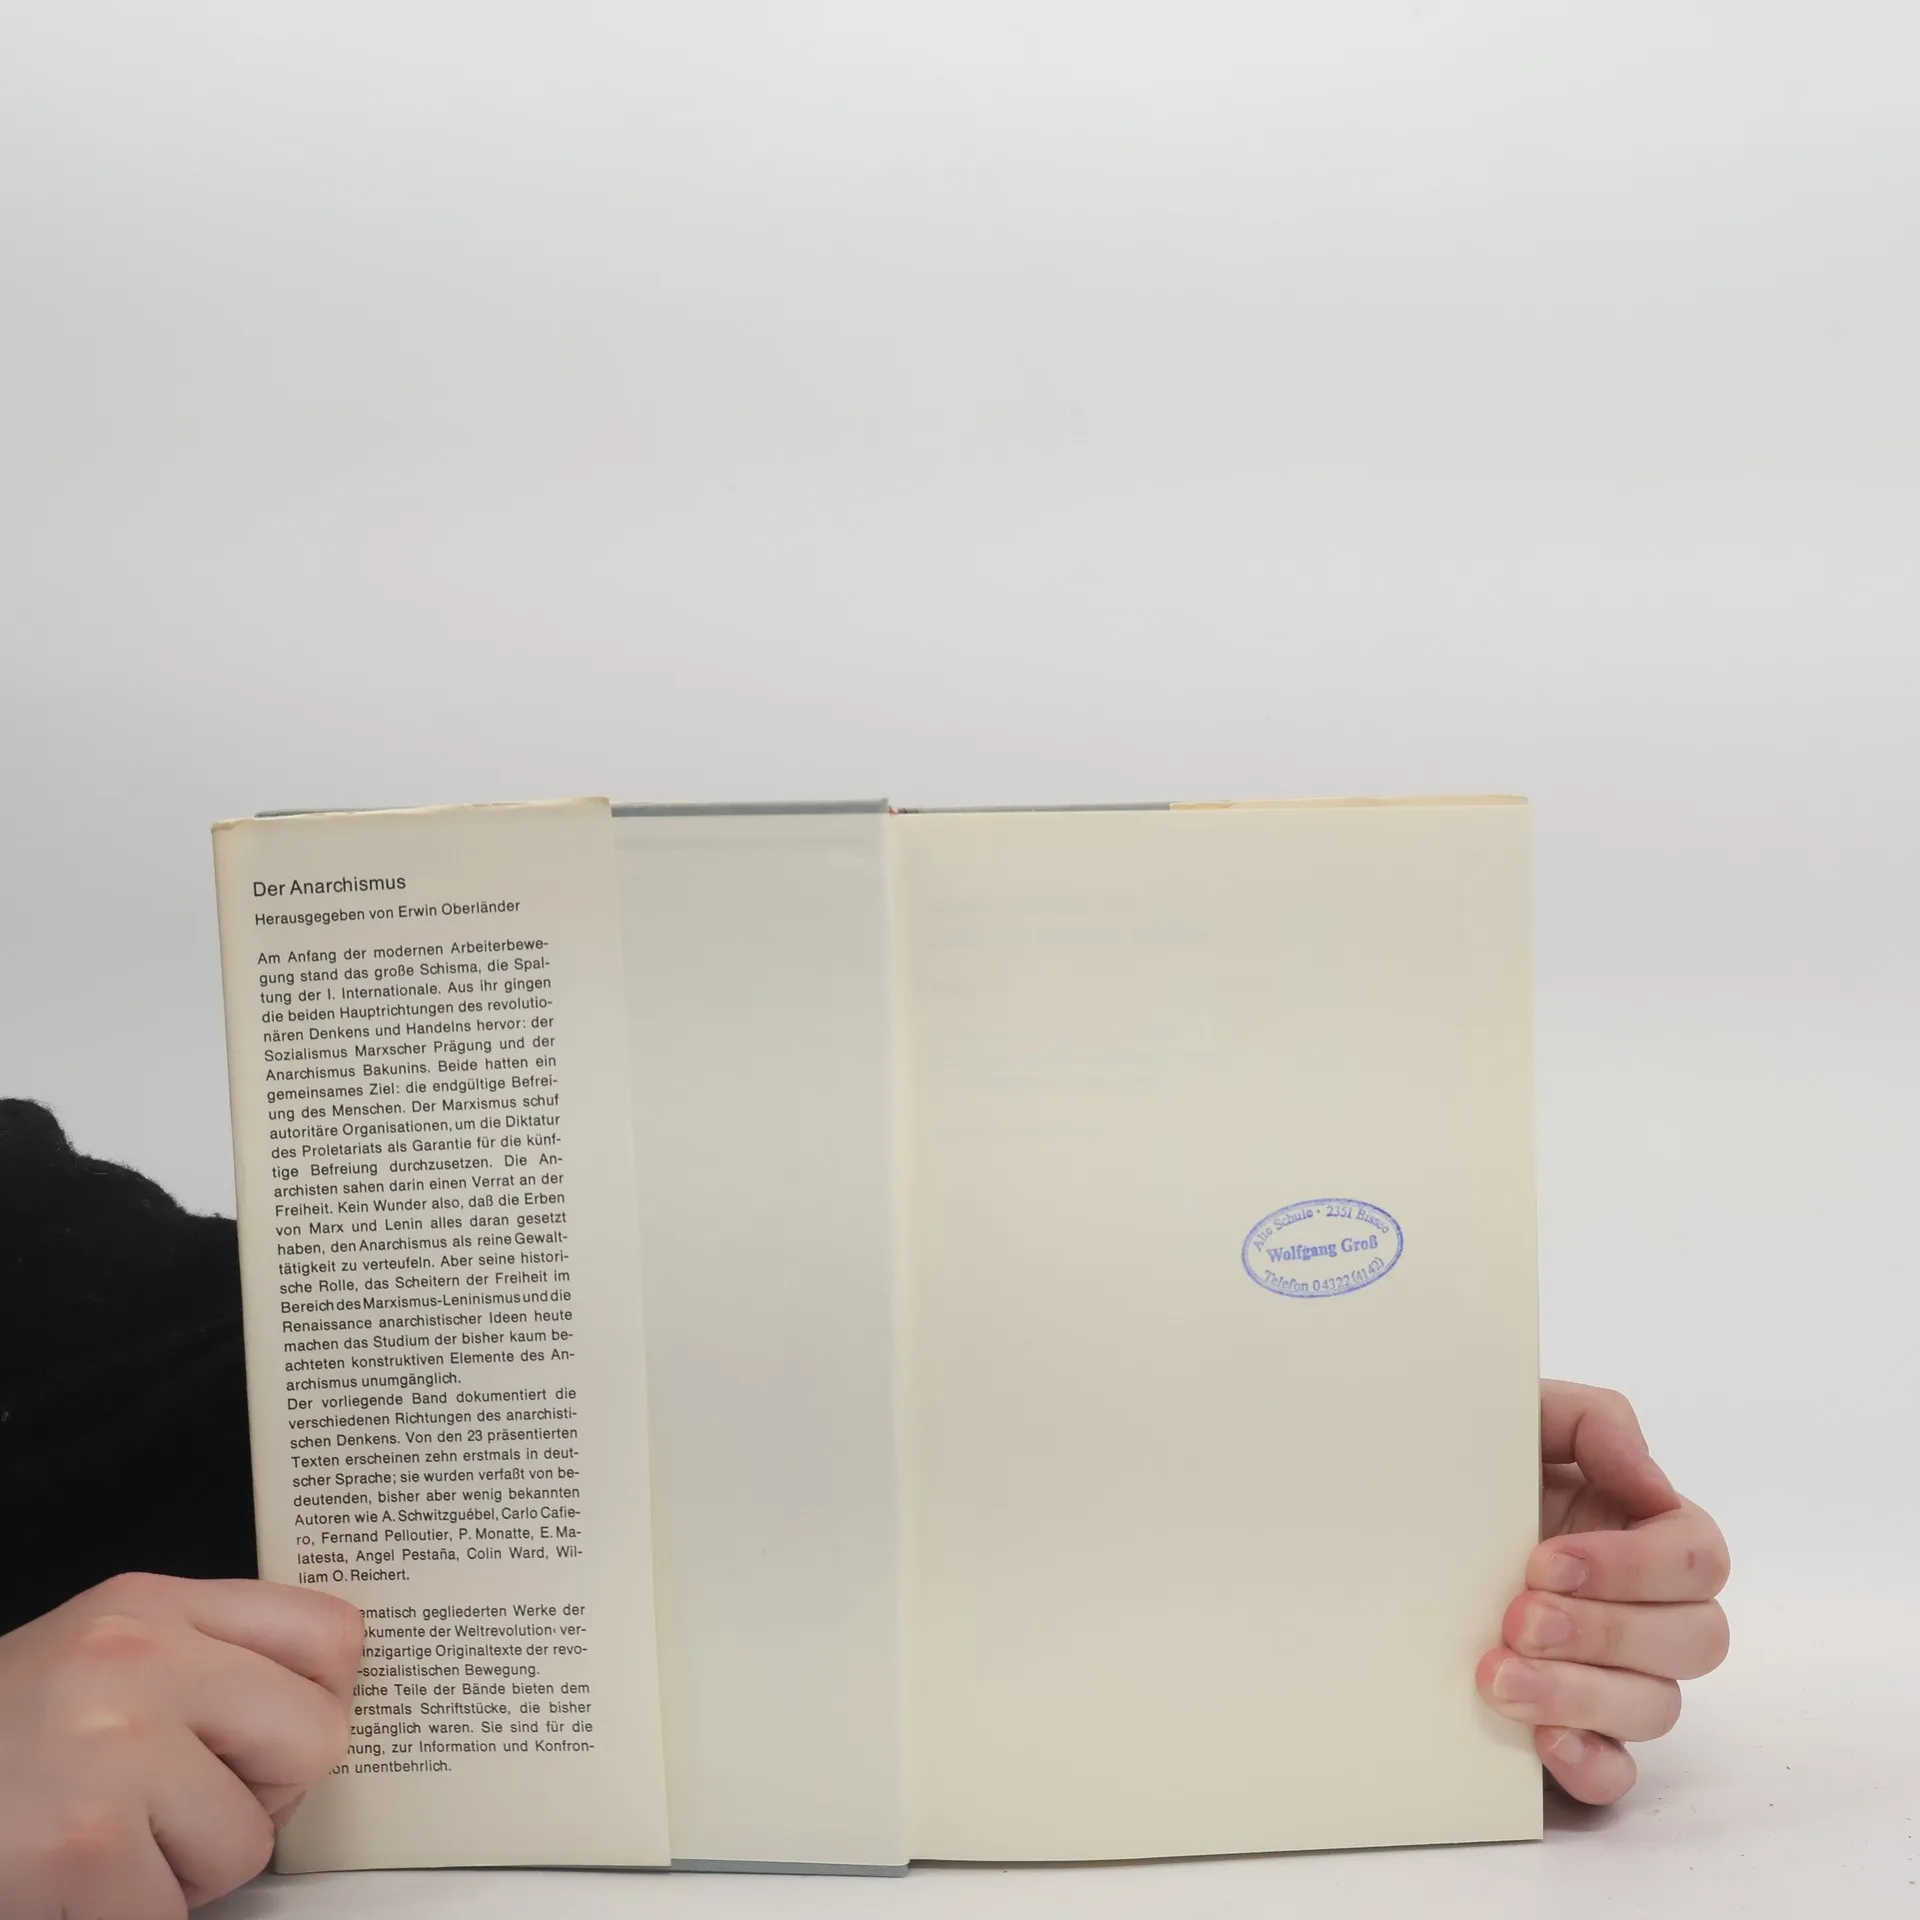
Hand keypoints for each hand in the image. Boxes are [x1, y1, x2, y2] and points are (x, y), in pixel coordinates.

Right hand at [0, 1572, 361, 1914]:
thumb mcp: (96, 1663)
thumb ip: (204, 1666)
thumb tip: (321, 1715)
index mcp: (150, 1605)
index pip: (331, 1633)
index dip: (318, 1706)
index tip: (273, 1745)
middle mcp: (139, 1656)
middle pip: (317, 1737)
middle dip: (260, 1799)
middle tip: (177, 1814)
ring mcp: (113, 1745)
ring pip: (249, 1842)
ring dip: (183, 1875)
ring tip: (101, 1851)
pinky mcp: (85, 1843)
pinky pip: (176, 1912)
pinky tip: (67, 1890)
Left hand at [1477, 1381, 1729, 1805]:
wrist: (1390, 1514)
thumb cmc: (1466, 1461)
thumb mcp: (1520, 1417)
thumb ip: (1595, 1423)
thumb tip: (1653, 1485)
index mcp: (1642, 1529)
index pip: (1697, 1559)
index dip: (1633, 1566)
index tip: (1543, 1560)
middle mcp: (1643, 1607)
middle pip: (1695, 1639)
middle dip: (1605, 1632)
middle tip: (1517, 1619)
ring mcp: (1615, 1675)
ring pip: (1656, 1708)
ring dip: (1581, 1694)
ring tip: (1495, 1678)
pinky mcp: (1576, 1732)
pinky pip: (1616, 1773)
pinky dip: (1589, 1762)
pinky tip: (1538, 1742)